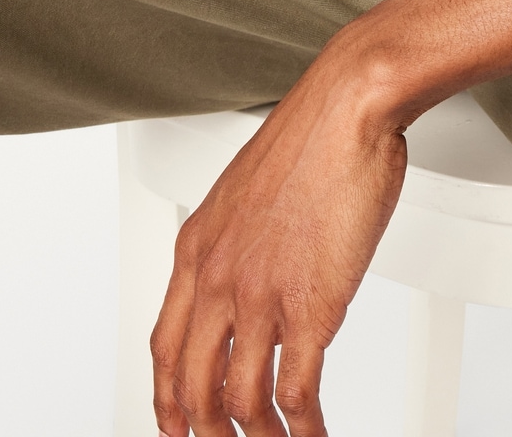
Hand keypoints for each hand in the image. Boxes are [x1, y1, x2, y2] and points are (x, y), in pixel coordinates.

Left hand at [151, 57, 405, 435]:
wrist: (346, 107)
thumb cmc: (311, 137)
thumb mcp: (245, 190)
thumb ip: (238, 240)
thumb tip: (251, 271)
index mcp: (197, 249)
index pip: (165, 348)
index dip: (167, 400)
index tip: (176, 425)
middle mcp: (218, 278)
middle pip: (191, 387)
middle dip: (205, 433)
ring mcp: (260, 296)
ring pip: (238, 402)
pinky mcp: (309, 307)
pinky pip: (295, 393)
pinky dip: (302, 429)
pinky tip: (311, 435)